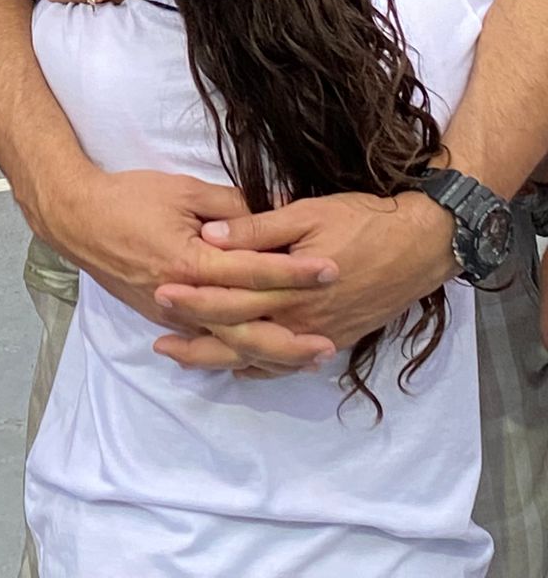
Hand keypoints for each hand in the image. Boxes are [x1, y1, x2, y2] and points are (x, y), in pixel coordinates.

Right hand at [42, 167, 340, 369]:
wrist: (78, 219)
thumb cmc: (130, 198)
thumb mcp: (184, 190)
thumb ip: (232, 205)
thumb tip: (277, 208)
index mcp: (190, 260)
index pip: (253, 270)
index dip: (293, 271)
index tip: (330, 270)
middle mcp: (183, 296)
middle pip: (246, 325)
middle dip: (290, 335)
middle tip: (330, 341)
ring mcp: (171, 315)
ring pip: (228, 345)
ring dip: (270, 355)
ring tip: (308, 358)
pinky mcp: (163, 319)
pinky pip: (206, 344)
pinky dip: (238, 355)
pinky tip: (264, 359)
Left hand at [154, 189, 454, 361]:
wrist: (422, 244)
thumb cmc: (362, 220)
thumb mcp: (306, 212)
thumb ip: (257, 229)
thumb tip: (210, 234)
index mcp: (289, 287)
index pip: (230, 298)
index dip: (193, 297)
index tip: (159, 293)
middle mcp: (301, 319)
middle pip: (239, 337)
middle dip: (197, 339)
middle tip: (159, 341)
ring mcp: (320, 333)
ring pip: (262, 358)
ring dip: (221, 359)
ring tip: (185, 359)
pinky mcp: (337, 338)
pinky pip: (290, 364)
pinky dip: (261, 368)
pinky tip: (240, 367)